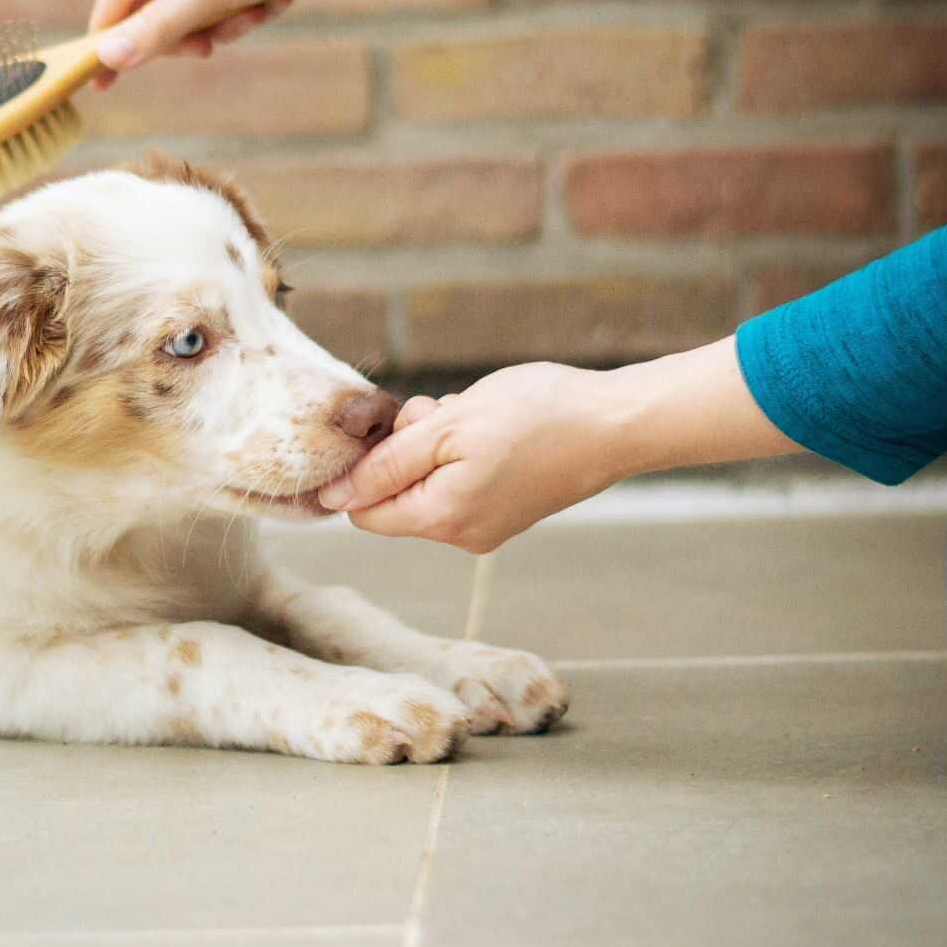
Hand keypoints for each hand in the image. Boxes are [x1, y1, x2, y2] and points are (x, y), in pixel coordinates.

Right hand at [87, 0, 477, 83]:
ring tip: (261, 8)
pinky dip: (248, 8)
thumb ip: (158, 28)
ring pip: (195, 9)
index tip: (99, 86)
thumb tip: (109, 58)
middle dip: (194, 29)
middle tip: (212, 45)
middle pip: (157, 6)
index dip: (110, 41)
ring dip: (229, 21)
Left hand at [317, 363, 618, 554]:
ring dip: (436, 442)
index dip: (366, 464)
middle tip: (444, 412)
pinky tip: (492, 425)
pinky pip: (460, 480)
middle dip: (407, 447)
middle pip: (395, 494)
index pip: (364, 511)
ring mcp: (488, 525)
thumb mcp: (447, 428)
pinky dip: (462, 449)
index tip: (401, 425)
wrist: (616, 422)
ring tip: (473, 415)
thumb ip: (385, 465)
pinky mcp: (508, 508)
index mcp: (441, 520)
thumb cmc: (534, 417)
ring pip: (428, 481)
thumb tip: (331, 499)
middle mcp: (462, 535)